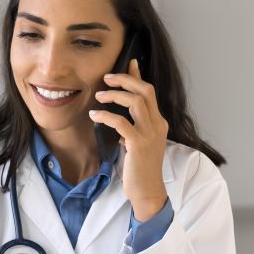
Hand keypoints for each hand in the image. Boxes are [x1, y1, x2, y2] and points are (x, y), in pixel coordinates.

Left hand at [90, 59, 168, 220]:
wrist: (147, 191)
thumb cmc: (140, 169)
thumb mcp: (138, 143)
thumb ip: (133, 127)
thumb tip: (122, 117)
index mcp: (159, 122)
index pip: (149, 92)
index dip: (138, 76)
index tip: (129, 62)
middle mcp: (157, 124)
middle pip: (145, 91)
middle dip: (125, 80)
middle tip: (106, 78)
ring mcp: (149, 133)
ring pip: (134, 102)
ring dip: (114, 95)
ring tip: (98, 97)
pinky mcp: (138, 143)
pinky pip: (121, 122)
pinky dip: (106, 115)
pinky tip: (95, 115)